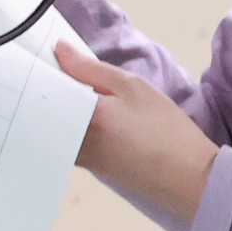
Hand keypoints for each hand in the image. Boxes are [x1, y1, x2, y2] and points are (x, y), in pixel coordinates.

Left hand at [54, 41, 215, 230]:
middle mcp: (72, 141)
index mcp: (82, 117)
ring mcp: (79, 158)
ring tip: (82, 88)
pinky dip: (73, 122)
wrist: (188, 179)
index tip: (49, 52)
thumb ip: (90, 68)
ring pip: (56, 124)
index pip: (44, 86)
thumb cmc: (165, 131)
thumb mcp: (132, 87)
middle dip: (52, 86)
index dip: (44, 66)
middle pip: (46, 107)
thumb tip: (60, 51)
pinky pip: (69, 138)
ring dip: (63, 105)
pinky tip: (95, 114)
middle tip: (67, 66)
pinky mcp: (89, 167)